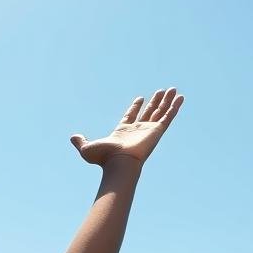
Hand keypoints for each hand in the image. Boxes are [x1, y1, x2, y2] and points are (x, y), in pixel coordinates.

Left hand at [69, 88, 183, 167]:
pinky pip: (168, 117)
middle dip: (155, 102)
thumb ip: (81, 141)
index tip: (140, 98)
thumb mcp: (87, 148)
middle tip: (161, 91)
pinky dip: (174, 107)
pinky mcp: (157, 131)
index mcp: (123, 132)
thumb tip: (72, 137)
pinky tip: (180, 98)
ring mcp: (148, 130)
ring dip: (166, 101)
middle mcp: (137, 130)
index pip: (131, 116)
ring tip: (172, 89)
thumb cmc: (104, 158)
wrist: (118, 163)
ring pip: (160, 112)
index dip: (135, 107)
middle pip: (148, 112)